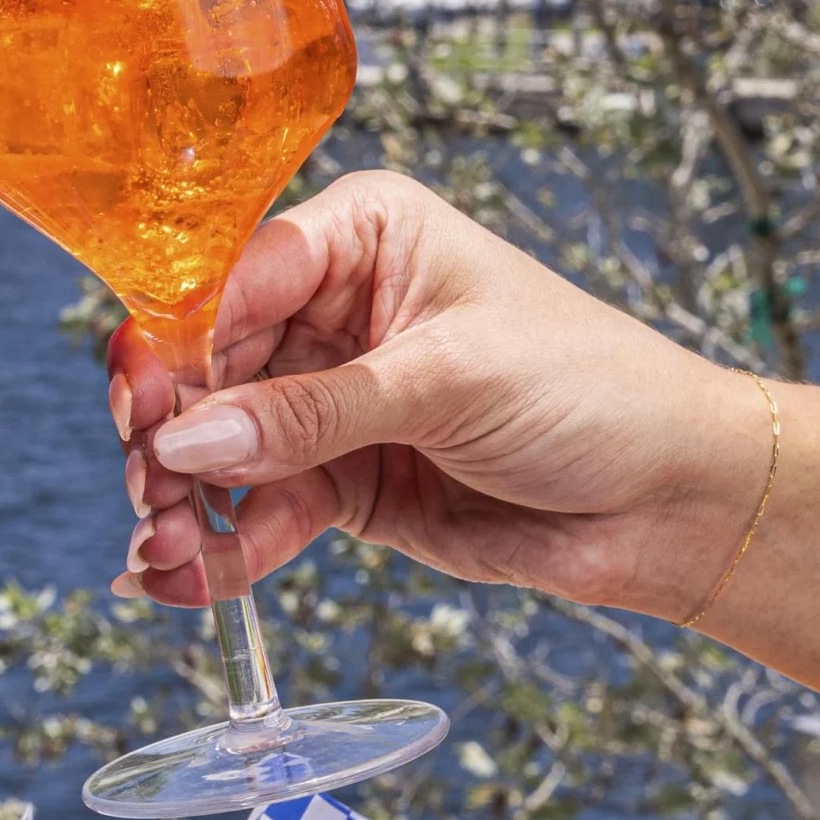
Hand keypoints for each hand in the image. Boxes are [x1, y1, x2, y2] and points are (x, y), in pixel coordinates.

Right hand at [111, 171, 771, 618]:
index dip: (177, 342)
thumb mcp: (448, 382)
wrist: (675, 502)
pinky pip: (258, 511)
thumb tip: (190, 439)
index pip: (233, 277)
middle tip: (151, 490)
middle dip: (168, 433)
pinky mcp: (342, 481)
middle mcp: (332, 310)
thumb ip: (313, 413)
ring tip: (164, 550)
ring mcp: (330, 401)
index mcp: (362, 237)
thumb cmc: (594, 392)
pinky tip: (182, 581)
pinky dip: (220, 550)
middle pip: (207, 367)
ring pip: (219, 447)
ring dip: (182, 502)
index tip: (144, 405)